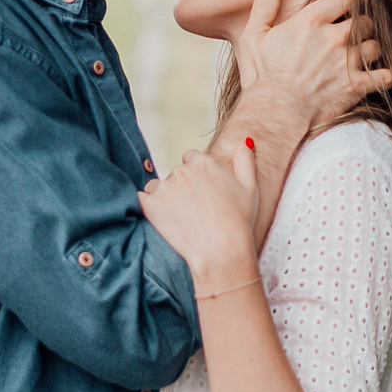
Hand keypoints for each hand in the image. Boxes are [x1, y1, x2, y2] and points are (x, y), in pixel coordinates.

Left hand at [138, 142, 260, 288]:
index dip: (196, 176)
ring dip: (164, 198)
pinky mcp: (150, 205)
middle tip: (194, 211)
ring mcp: (164, 187)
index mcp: (203, 163)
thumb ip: (245, 160)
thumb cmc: (239, 222)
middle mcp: (181, 171)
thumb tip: (245, 140)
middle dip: (181, 188)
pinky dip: (150, 207)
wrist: (221, 251)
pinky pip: (142, 199)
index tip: (202, 194)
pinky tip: (164, 220)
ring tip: (180, 219)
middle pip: (174, 173)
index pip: (190, 158)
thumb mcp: (250, 187)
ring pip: (157, 186)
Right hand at [231, 0, 391, 126]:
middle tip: (354, 35)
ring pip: (375, 46)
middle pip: (365, 21)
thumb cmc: (262, 77)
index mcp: (311, 21)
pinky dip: (384, 76)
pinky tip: (378, 77)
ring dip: (370, 50)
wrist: (275, 113)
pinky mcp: (357, 85)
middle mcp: (334, 37)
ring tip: (362, 57)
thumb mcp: (254, 37)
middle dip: (361, 26)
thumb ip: (264, 6)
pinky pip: (385, 76)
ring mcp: (348, 62)